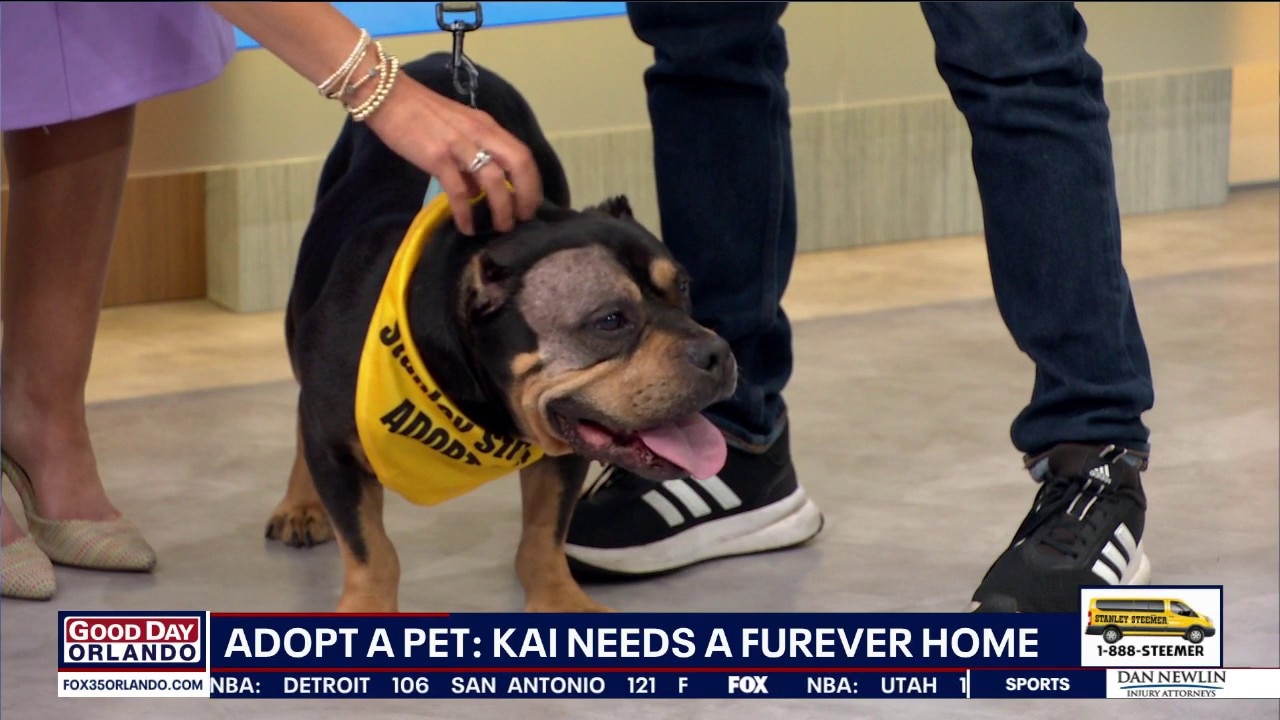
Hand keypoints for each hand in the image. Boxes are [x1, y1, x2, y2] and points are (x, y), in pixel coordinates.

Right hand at [364, 75, 542, 234]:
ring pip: (493, 179)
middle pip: (518, 164)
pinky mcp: (437, 156)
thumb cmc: (421, 114)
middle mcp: (479, 133)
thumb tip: (478, 191)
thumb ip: (471, 157)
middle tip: (523, 219)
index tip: (531, 205)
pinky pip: (458, 190)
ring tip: (500, 227)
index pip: (522, 153)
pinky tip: (466, 227)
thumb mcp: (457, 130)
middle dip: (527, 195)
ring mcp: (459, 144)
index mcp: (487, 126)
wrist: (388, 96)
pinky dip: (465, 212)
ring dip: (502, 207)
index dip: (532, 182)